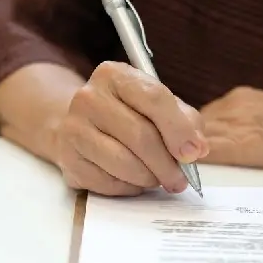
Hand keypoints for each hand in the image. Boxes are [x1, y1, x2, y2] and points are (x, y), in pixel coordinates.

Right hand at [54, 61, 208, 195]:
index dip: (179, 129)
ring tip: (155, 178)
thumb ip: (183, 121)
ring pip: (124, 163)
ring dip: (148, 178)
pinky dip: (128, 187)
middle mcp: (88, 97)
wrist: (79, 128)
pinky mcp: (67, 159)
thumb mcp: (155, 106)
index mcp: (114, 75)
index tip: (195, 153)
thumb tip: (196, 149)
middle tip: (180, 180)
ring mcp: (73, 128)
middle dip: (167, 164)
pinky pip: (107, 182)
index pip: (153, 98)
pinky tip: (131, 180)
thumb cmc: (125, 116)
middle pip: (140, 135)